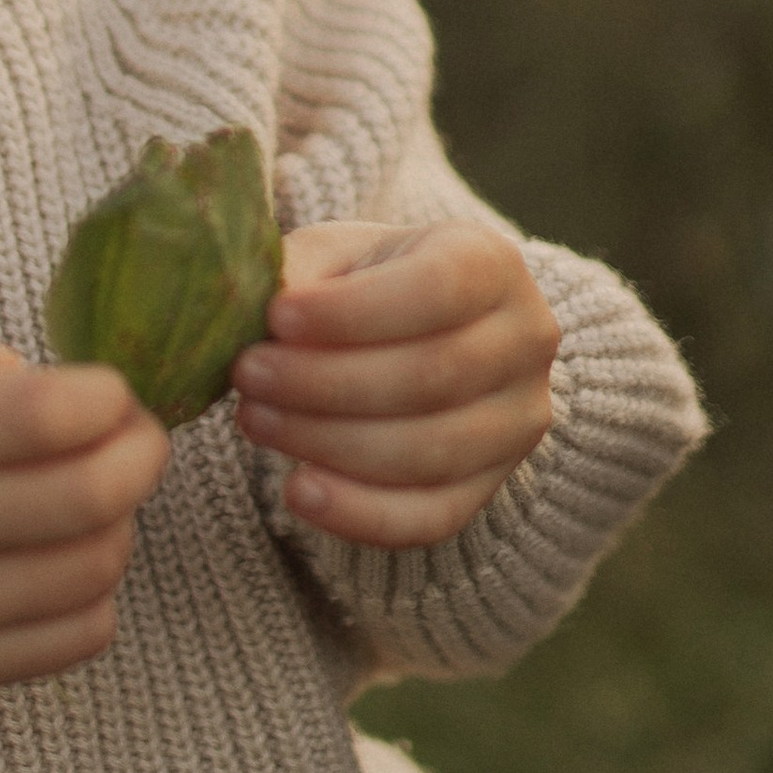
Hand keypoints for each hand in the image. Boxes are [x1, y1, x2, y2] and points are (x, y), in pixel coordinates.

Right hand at [0, 345, 167, 693]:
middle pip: (93, 494)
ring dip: (119, 522)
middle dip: (141, 454)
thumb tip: (79, 392)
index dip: (106, 396)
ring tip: (90, 499)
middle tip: (134, 438)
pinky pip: (84, 634)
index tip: (107, 391)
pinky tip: (63, 560)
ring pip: (99, 565)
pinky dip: (96, 590)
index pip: (47, 415)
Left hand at [229, 222, 558, 547]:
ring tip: (255, 419)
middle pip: (431, 376)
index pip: (437, 288)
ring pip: (429, 452)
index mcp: (491, 264)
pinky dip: (359, 513)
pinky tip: (297, 491)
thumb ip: (299, 275)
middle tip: (248, 374)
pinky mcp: (490, 487)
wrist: (417, 338)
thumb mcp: (333, 256)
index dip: (352, 312)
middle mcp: (524, 342)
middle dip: (325, 382)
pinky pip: (430, 517)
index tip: (277, 317)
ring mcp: (516, 422)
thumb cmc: (363, 285)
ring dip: (328, 442)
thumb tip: (256, 316)